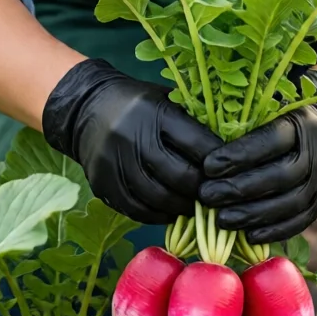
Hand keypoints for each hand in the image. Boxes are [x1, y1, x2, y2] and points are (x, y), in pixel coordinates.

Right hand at [41, 58, 220, 222]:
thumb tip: (229, 152)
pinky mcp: (104, 185)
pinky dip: (159, 215)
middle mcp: (134, 138)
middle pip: (180, 176)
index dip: (218, 162)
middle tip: (215, 195)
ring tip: (195, 206)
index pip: (198, 144)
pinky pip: (138, 210)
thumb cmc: (138, 104)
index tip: (230, 170)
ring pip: (160, 199)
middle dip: (203, 189)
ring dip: (183, 207)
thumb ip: (193, 123)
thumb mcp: (166, 100)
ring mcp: (116, 164)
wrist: (86, 109)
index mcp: (156, 113)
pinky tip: (171, 211)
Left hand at [198, 70, 316, 240]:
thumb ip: (242, 122)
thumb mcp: (265, 111)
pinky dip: (274, 231)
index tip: (207, 166)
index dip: (239, 155)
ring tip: (222, 219)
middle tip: (207, 196)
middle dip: (241, 189)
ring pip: (291, 202)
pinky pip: (300, 221)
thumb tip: (204, 141)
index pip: (271, 140)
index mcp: (301, 122)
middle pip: (282, 175)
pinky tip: (248, 235)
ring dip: (254, 214)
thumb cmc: (276, 120)